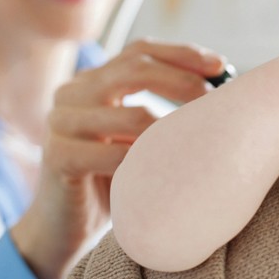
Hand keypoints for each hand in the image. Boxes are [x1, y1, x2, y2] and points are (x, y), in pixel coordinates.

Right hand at [9, 40, 226, 278]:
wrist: (67, 228)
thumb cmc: (115, 178)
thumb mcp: (138, 134)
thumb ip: (161, 105)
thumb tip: (220, 80)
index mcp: (92, 80)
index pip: (140, 51)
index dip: (182, 54)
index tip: (220, 66)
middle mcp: (72, 92)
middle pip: (134, 69)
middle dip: (182, 81)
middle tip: (212, 101)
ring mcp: (60, 122)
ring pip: (130, 114)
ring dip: (168, 131)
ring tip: (190, 146)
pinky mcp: (58, 156)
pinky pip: (113, 154)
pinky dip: (143, 162)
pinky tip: (157, 174)